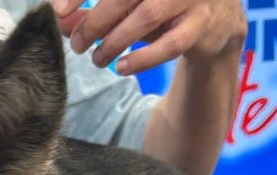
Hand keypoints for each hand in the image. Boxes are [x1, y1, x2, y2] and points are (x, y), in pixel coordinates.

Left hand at [51, 0, 246, 74]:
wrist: (218, 20)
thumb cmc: (164, 6)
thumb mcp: (129, 5)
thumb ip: (95, 10)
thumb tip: (61, 20)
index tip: (58, 12)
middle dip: (94, 22)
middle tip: (78, 44)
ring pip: (146, 17)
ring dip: (115, 42)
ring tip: (98, 59)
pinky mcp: (204, 24)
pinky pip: (170, 44)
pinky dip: (143, 58)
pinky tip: (123, 67)